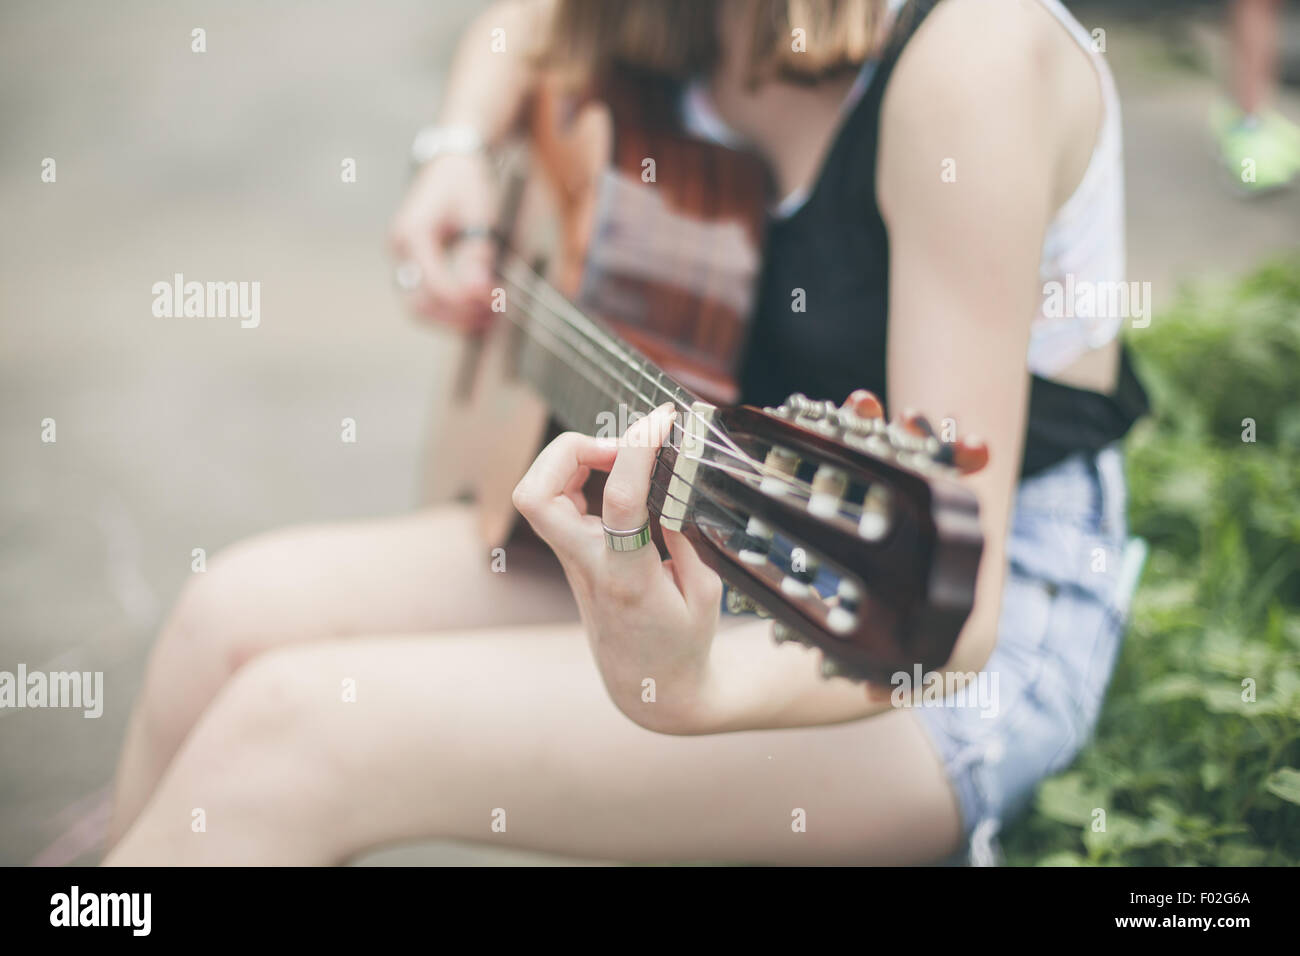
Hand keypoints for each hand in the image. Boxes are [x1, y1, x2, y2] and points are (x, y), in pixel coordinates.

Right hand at [387, 152, 496, 331]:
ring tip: (489, 318)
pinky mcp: (414, 266)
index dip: (464, 300)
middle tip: (492, 316)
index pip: (434, 284)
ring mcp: (404, 259)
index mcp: (413, 233)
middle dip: (456, 317)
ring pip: (420, 308)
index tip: (494, 300)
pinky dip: (452, 310)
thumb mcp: (477, 214)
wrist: (451, 165)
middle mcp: (401, 249)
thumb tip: (480, 291)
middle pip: (419, 305)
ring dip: (454, 319)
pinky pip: (427, 298)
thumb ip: (477, 254)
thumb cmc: (465, 183)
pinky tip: (478, 310)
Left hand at [511, 404, 724, 733]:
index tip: (664, 420)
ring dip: (572, 459)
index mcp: (629, 579)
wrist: (649, 688)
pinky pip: (554, 499)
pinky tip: (617, 476)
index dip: (638, 449)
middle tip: (622, 449)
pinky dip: (579, 473)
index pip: (620, 501)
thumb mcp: (704, 591)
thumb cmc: (683, 642)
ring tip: (621, 459)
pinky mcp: (569, 554)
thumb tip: (665, 478)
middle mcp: (587, 567)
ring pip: (534, 493)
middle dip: (574, 448)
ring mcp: (571, 561)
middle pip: (537, 494)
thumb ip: (685, 534)